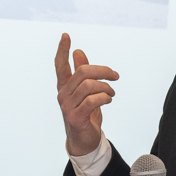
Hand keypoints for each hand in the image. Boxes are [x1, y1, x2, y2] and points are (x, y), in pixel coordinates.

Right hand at [55, 33, 118, 155]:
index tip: (66, 35)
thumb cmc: (86, 113)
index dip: (62, 50)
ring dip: (106, 87)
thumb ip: (82, 73)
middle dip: (103, 71)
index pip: (60, 64)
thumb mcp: (85, 92)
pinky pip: (92, 100)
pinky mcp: (75, 117)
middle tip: (115, 76)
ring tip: (112, 93)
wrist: (84, 140)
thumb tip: (78, 52)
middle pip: (83, 72)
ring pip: (90, 86)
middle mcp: (63, 94)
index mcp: (64, 86)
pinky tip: (108, 100)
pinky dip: (104, 98)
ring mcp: (67, 106)